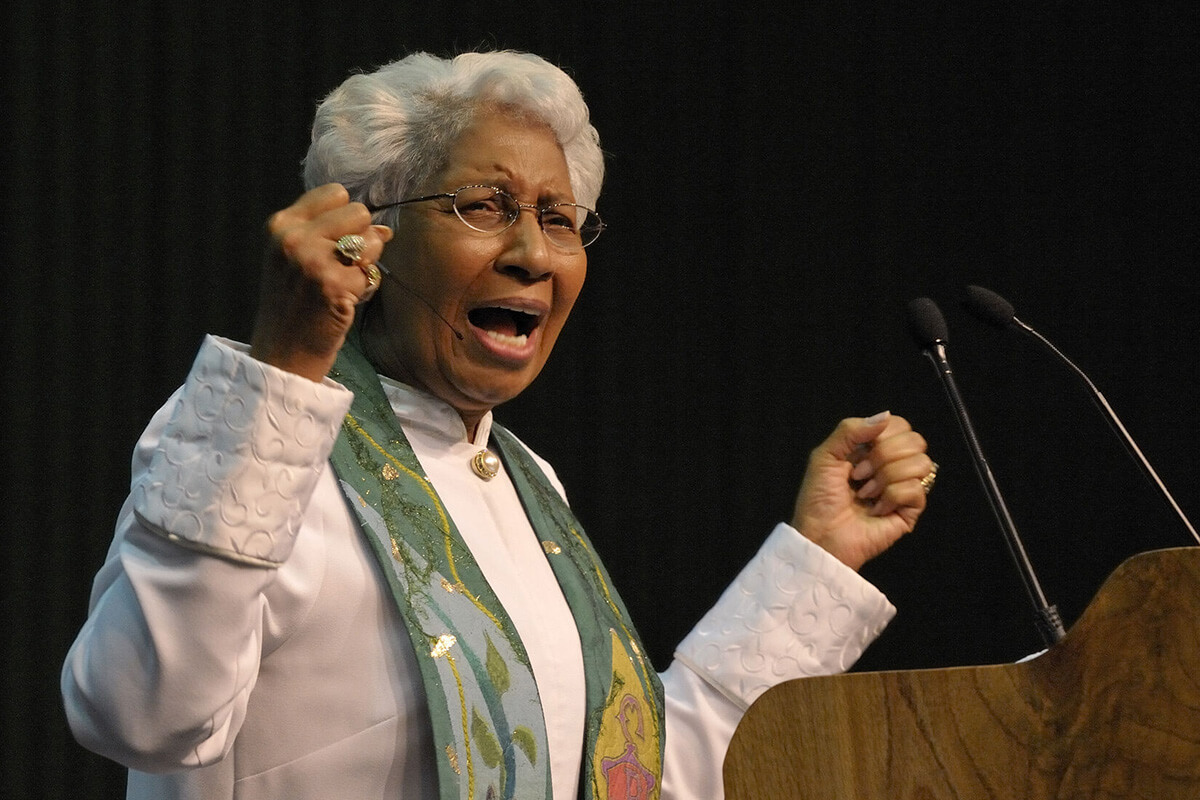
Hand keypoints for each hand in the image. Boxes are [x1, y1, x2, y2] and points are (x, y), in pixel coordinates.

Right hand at [250, 183, 392, 380]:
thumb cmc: (294, 304)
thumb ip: (331, 234)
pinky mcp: (333, 285)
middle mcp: (294, 238)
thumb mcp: (296, 259)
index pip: (335, 193)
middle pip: (358, 211)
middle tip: (342, 267)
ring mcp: (312, 261)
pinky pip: (371, 274)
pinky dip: (366, 290)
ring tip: (342, 285)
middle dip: (361, 239)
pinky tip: (345, 303)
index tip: (335, 242)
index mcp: (281, 224)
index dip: (345, 218)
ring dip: (366, 264)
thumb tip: (384, 228)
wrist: (281, 352)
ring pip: (371, 240)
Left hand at [791, 411, 934, 570]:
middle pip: (915, 441)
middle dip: (882, 457)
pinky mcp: (911, 511)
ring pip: (921, 463)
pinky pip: (916, 489)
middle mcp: (894, 465)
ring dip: (885, 478)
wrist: (820, 535)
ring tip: (865, 494)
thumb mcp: (825, 456)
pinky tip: (876, 509)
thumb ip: (850, 430)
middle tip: (858, 476)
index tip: (856, 455)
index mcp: (875, 449)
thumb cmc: (819, 498)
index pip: (900, 425)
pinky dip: (891, 497)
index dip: (881, 435)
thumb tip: (885, 416)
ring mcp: (905, 488)